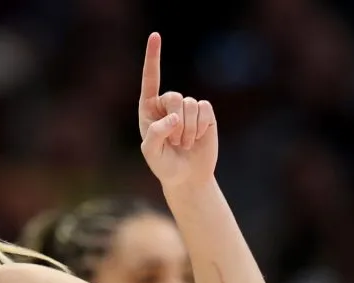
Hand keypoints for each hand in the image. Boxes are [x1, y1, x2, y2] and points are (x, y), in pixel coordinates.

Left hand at [138, 32, 217, 189]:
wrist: (187, 176)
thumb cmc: (164, 165)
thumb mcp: (151, 153)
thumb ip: (156, 134)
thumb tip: (173, 118)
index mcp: (148, 109)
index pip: (150, 79)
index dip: (153, 58)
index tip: (155, 35)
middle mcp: (167, 104)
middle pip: (174, 96)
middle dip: (176, 122)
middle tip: (175, 142)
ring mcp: (187, 108)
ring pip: (191, 105)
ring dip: (188, 129)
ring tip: (184, 143)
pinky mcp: (205, 113)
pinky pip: (205, 109)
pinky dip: (201, 126)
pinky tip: (197, 138)